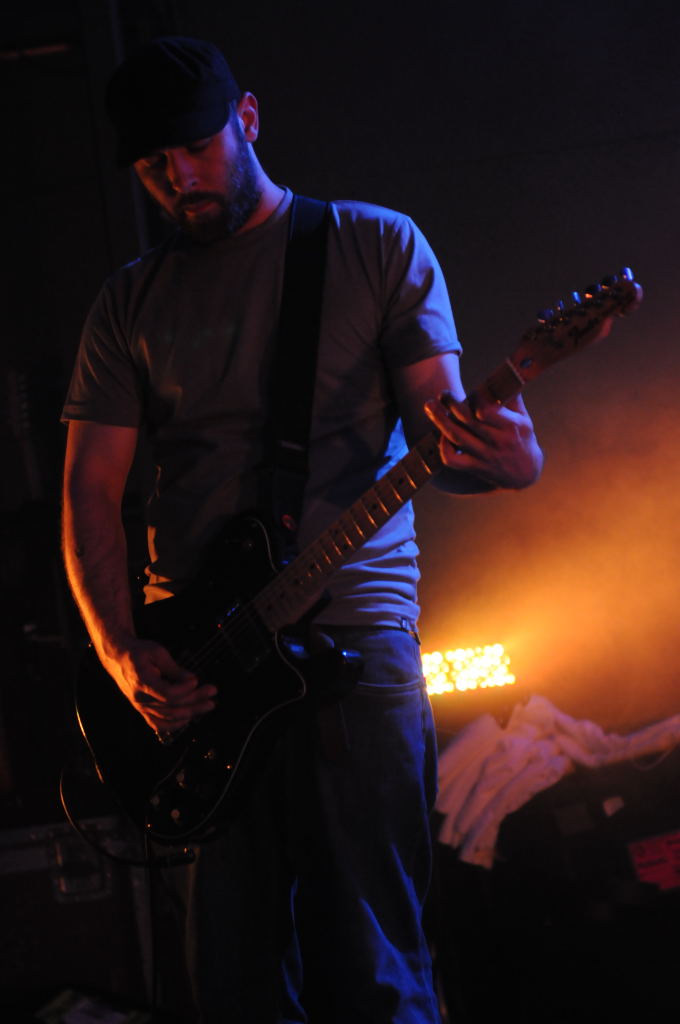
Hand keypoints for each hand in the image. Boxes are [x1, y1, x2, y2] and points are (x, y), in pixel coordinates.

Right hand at [102, 637, 216, 734]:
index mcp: (142, 681)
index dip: (184, 689)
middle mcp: (140, 698)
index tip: (197, 680)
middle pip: (172, 706)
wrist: (118, 658)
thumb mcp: (157, 652)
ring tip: (208, 704)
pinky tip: (189, 717)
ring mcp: (140, 707)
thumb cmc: (139, 652)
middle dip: (195, 700)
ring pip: (168, 717)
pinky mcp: (142, 710)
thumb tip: (192, 681)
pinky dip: (175, 724)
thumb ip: (174, 669)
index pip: (167, 693)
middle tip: (212, 692)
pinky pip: (159, 724)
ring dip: (191, 712)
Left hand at [424, 390, 542, 489]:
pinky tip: (442, 435)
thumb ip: (511, 397)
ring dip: (440, 420)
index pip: (487, 411)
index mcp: (511, 426)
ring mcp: (484, 456)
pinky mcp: (474, 467)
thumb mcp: (524, 418)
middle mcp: (497, 441)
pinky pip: (452, 459)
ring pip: (456, 438)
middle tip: (443, 394)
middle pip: (467, 421)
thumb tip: (503, 374)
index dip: (475, 400)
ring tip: (430, 406)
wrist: (525, 474)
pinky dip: (443, 446)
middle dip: (451, 404)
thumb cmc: (522, 439)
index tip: (470, 393)